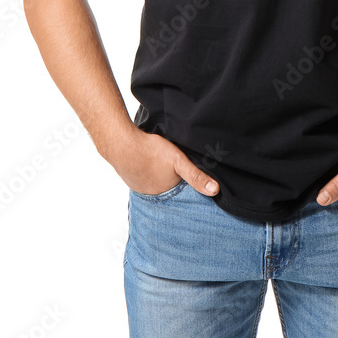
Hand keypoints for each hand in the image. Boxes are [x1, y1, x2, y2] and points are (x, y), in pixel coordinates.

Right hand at [104, 127, 219, 196]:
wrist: (121, 143)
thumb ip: (196, 176)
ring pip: (155, 184)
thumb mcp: (179, 161)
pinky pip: (143, 178)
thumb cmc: (150, 151)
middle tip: (176, 170)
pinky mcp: (131, 178)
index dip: (187, 186)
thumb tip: (215, 190)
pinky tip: (149, 163)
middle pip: (168, 189)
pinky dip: (148, 173)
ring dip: (160, 178)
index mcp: (165, 193)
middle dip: (174, 183)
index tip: (190, 180)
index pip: (181, 194)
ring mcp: (139, 187)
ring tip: (163, 167)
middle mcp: (152, 195)